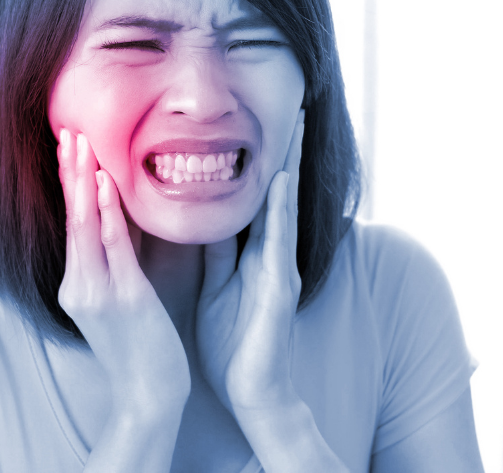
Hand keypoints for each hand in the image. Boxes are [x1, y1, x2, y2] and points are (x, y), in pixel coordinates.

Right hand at [57, 129, 190, 412]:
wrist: (149, 395)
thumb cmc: (141, 344)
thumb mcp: (123, 294)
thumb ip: (119, 256)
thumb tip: (122, 213)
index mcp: (78, 282)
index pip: (73, 222)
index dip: (70, 182)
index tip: (69, 144)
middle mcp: (79, 284)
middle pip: (71, 216)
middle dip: (69, 171)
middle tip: (67, 129)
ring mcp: (98, 292)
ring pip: (86, 225)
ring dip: (82, 181)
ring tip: (80, 143)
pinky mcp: (123, 299)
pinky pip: (114, 248)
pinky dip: (108, 213)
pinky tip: (104, 184)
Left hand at [195, 110, 304, 416]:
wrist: (251, 391)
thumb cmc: (233, 343)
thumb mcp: (218, 286)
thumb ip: (217, 253)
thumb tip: (206, 219)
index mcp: (252, 255)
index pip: (254, 199)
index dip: (256, 165)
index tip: (257, 128)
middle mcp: (271, 255)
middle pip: (276, 194)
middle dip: (285, 153)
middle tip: (293, 110)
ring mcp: (279, 268)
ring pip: (282, 207)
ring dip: (290, 166)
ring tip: (296, 127)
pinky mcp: (280, 286)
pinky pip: (278, 240)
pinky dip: (281, 208)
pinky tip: (282, 180)